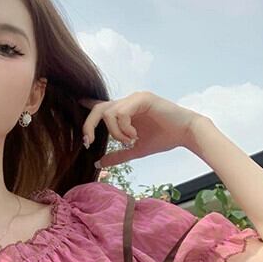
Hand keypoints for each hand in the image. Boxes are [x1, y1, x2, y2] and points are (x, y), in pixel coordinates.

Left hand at [78, 91, 204, 166]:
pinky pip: (121, 113)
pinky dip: (124, 128)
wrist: (184, 133)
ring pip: (109, 113)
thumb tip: (98, 163)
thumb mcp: (135, 150)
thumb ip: (117, 155)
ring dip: (115, 132)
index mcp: (125, 112)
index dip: (89, 105)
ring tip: (129, 141)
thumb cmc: (162, 139)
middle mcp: (127, 102)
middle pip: (98, 109)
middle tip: (89, 142)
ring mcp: (134, 98)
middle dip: (89, 126)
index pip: (102, 106)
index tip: (78, 103)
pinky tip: (134, 135)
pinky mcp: (142, 98)